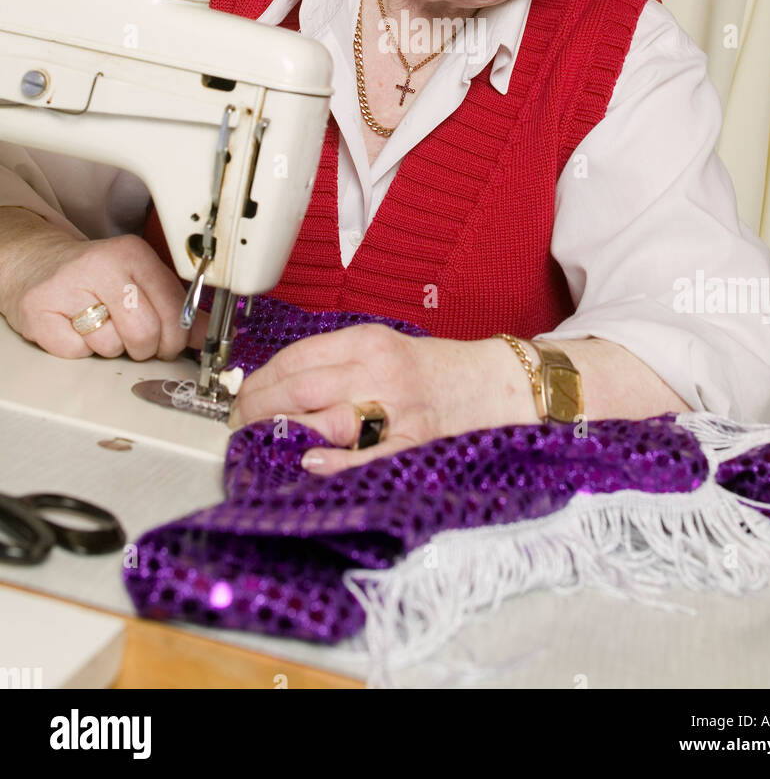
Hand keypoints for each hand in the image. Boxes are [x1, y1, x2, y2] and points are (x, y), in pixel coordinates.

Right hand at [1, 209, 190, 359]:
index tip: (171, 342)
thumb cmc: (96, 278)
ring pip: (110, 345)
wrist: (40, 264)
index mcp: (133, 253)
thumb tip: (209, 332)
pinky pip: (76, 352)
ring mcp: (67, 285)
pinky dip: (79, 350)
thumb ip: (175, 306)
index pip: (173, 307)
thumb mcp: (140, 282)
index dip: (177, 335)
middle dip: (146, 348)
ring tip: (100, 325)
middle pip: (144, 331)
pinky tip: (75, 328)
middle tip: (137, 342)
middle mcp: (101, 264)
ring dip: (110, 348)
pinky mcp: (39, 309)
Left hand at [229, 323, 538, 473]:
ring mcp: (397, 407)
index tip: (241, 398)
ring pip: (324, 417)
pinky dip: (333, 462)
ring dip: (284, 434)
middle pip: (299, 388)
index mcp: (367, 341)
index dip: (257, 382)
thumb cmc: (433, 371)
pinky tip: (310, 463)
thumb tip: (276, 387)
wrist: (492, 384)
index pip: (294, 358)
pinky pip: (366, 456)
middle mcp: (378, 370)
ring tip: (263, 444)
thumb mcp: (381, 348)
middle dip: (258, 410)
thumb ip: (335, 362)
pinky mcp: (414, 441)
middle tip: (241, 426)